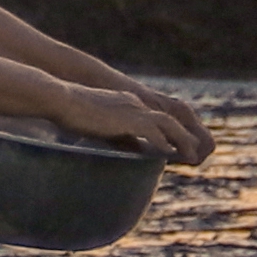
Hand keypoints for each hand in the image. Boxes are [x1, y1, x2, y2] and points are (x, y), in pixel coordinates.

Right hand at [64, 81, 209, 165]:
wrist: (61, 99)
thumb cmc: (74, 114)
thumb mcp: (104, 127)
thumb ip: (123, 137)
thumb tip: (138, 152)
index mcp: (129, 105)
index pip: (158, 120)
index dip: (172, 135)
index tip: (180, 150)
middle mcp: (135, 104)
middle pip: (170, 120)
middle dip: (185, 137)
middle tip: (195, 155)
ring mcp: (132, 109)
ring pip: (167, 124)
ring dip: (182, 140)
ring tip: (191, 157)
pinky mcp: (126, 117)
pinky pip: (151, 130)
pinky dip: (163, 141)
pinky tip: (169, 154)